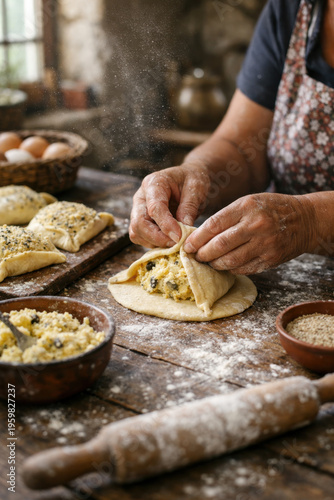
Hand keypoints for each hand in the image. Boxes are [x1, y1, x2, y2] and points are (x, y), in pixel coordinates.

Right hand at [129, 163, 209, 247]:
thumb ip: (189, 208)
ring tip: (174, 244)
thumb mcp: (196, 189)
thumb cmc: (192, 181)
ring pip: (136, 232)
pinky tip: (168, 243)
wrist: (189, 180)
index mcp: (153, 183)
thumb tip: (183, 232)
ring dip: (154, 242)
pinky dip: (153, 244)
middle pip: (139, 222)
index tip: (179, 237)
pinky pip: (140, 237)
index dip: (166, 225)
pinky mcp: (141, 221)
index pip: (154, 208)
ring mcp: (138, 209)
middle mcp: (141, 197)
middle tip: (176, 244)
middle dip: (157, 238)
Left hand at [183, 193, 315, 273]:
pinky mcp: (270, 259)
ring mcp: (264, 244)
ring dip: (214, 264)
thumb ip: (227, 216)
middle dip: (202, 254)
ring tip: (209, 261)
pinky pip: (243, 269)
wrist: (305, 220)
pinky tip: (226, 265)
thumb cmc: (271, 209)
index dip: (196, 238)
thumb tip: (200, 236)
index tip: (187, 245)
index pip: (213, 225)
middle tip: (195, 256)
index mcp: (246, 207)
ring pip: (229, 261)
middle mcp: (255, 225)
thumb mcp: (249, 202)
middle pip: (219, 246)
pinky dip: (230, 269)